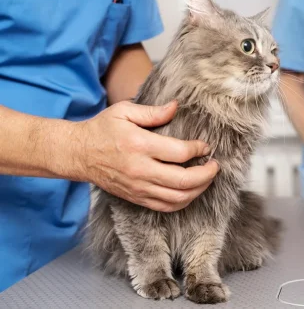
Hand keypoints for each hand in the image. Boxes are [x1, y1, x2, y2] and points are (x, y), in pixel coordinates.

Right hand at [71, 100, 218, 211]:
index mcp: (140, 145)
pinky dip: (183, 201)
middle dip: (207, 174)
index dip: (199, 150)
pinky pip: (166, 207)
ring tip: (207, 179)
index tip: (205, 146)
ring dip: (199, 190)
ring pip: (178, 198)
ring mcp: (138, 187)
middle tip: (215, 166)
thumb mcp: (124, 111)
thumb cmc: (102, 130)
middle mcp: (141, 170)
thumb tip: (176, 106)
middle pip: (184, 181)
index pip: (180, 153)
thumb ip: (153, 111)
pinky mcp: (136, 198)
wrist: (78, 154)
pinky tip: (191, 191)